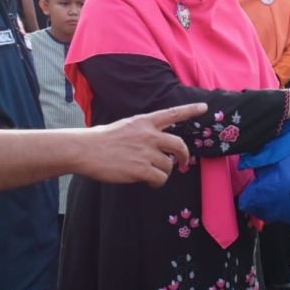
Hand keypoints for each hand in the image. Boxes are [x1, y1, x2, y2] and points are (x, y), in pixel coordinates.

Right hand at [81, 103, 206, 187]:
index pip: (172, 114)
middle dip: (184, 155)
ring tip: (149, 174)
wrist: (85, 150)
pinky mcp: (141, 169)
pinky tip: (148, 181)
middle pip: (179, 144)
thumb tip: (156, 145)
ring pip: (168, 166)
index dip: (190, 110)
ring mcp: (146, 152)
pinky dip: (157, 182)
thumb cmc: (102, 140)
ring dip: (163, 172)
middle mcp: (149, 135)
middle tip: (183, 163)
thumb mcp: (126, 126)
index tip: (204, 107)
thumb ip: (143, 132)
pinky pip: (160, 178)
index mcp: (144, 122)